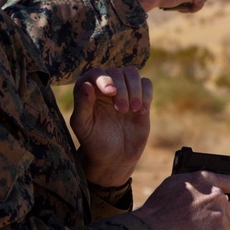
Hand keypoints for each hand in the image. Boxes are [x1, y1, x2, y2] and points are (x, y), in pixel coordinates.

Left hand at [70, 66, 152, 187]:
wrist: (115, 157)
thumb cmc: (94, 142)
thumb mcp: (83, 126)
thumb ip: (82, 105)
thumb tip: (86, 84)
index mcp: (88, 90)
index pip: (96, 73)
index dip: (104, 78)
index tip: (110, 92)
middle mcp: (105, 86)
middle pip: (116, 71)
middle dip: (121, 88)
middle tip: (121, 110)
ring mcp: (124, 90)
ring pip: (132, 73)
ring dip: (134, 88)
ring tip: (132, 109)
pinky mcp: (140, 97)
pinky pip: (146, 84)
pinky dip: (146, 94)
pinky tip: (140, 111)